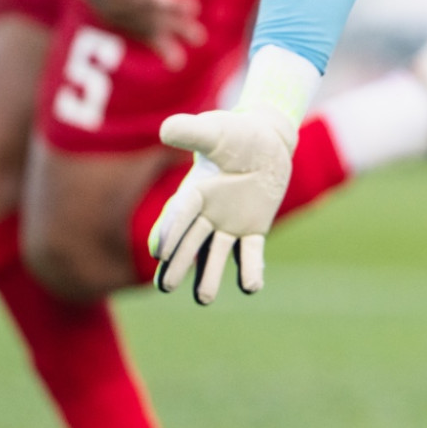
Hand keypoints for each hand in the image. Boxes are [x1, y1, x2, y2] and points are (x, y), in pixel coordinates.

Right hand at [148, 106, 296, 302]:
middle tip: (166, 286)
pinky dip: (250, 269)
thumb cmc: (235, 134)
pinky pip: (249, 253)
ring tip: (204, 298)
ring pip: (215, 255)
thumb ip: (193, 133)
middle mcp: (205, 214)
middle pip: (189, 242)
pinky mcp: (252, 230)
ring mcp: (228, 225)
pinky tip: (251, 286)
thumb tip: (167, 129)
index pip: (179, 215)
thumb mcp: (215, 130)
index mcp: (192, 192)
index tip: (160, 252)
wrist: (266, 141)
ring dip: (209, 276)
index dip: (169, 232)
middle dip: (179, 263)